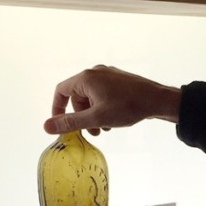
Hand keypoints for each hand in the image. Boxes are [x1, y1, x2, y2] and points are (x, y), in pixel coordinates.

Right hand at [43, 65, 181, 135]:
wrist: (158, 100)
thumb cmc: (128, 107)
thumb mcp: (96, 118)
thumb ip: (71, 123)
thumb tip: (46, 126)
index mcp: (86, 78)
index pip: (61, 90)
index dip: (58, 108)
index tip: (60, 123)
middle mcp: (96, 73)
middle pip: (78, 96)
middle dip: (82, 116)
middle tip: (92, 132)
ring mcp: (109, 76)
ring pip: (92, 97)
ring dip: (94, 115)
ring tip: (105, 129)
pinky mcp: (120, 81)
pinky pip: (104, 95)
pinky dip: (104, 108)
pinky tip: (114, 121)